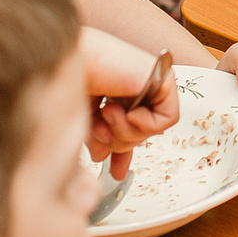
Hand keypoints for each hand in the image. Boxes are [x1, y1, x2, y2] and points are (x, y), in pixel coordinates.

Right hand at [81, 25, 181, 175]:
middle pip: (140, 134)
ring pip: (153, 130)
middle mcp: (134, 86)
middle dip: (119, 142)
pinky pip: (168, 118)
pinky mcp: (163, 78)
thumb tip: (102, 155)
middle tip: (102, 133)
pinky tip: (126, 111)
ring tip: (108, 114)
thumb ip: (97, 137)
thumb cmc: (69, 80)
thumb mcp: (83, 117)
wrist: (69, 63)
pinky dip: (145, 123)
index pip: (129, 127)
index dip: (122, 153)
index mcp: (115, 91)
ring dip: (125, 131)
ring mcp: (149, 81)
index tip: (116, 173)